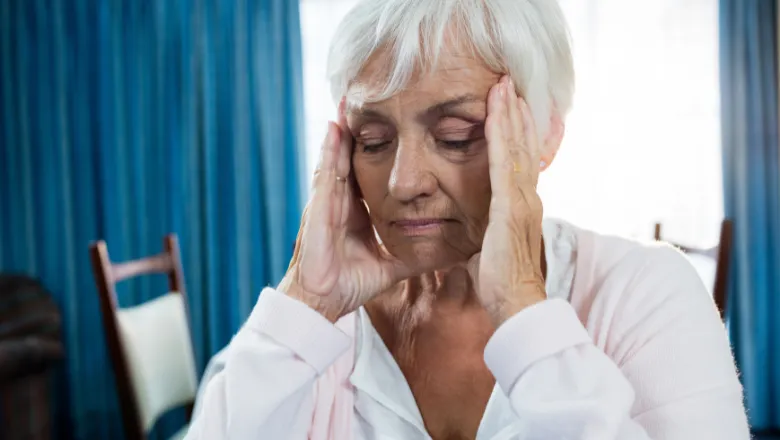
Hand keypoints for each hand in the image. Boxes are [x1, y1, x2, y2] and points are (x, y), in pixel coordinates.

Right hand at [279, 102, 412, 321]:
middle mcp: (338, 202)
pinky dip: (328, 150)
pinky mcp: (318, 208)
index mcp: (353, 213)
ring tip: (350, 101)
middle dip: (356, 132)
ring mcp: (325, 202)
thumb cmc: (348, 285)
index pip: (366, 174)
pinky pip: (325, 173)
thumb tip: (445, 254)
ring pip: (335, 158)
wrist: (322, 302)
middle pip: (349, 158)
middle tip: (366, 100)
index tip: (391, 127)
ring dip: (341, 131)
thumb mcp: (389, 265)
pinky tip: (334, 127)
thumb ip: (413, 256)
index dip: (376, 150)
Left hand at [468, 76, 546, 326]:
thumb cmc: (502, 283)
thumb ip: (487, 232)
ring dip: (510, 115)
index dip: (515, 133)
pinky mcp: (510, 208)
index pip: (518, 161)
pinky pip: (504, 164)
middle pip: (521, 147)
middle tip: (509, 84)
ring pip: (515, 148)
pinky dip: (501, 136)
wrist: (516, 305)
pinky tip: (497, 114)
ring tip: (504, 87)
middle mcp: (527, 198)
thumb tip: (477, 233)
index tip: (509, 108)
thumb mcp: (492, 248)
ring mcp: (521, 201)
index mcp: (521, 206)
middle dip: (515, 114)